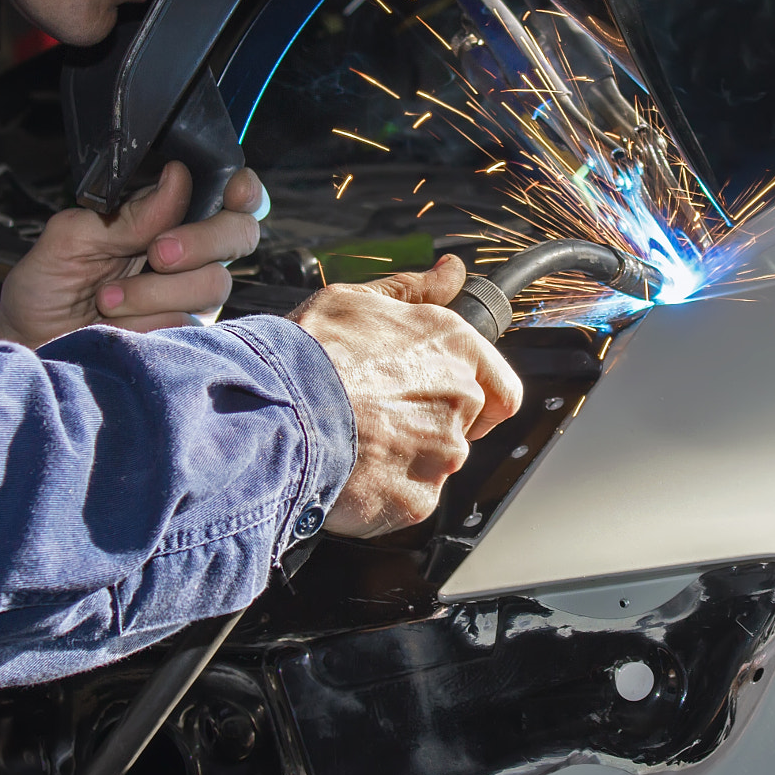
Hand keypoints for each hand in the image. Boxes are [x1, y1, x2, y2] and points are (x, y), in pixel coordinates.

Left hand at [0, 163, 264, 348]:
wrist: (29, 344)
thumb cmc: (47, 287)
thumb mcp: (74, 237)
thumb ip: (129, 213)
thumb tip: (177, 179)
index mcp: (168, 219)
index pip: (230, 199)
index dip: (245, 191)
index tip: (233, 189)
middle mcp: (191, 257)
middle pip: (240, 234)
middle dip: (203, 239)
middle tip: (157, 253)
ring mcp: (192, 300)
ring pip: (213, 283)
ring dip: (155, 290)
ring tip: (107, 299)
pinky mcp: (186, 338)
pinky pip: (188, 322)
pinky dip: (146, 320)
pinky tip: (115, 324)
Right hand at [289, 256, 523, 536]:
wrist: (273, 414)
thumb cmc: (308, 354)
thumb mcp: (355, 299)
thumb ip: (414, 289)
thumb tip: (451, 273)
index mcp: (453, 346)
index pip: (501, 389)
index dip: (478, 399)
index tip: (444, 402)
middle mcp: (460, 398)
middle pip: (463, 428)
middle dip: (426, 427)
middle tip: (374, 419)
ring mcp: (443, 453)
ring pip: (433, 465)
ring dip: (401, 459)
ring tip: (353, 444)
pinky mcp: (418, 499)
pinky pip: (407, 502)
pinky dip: (382, 494)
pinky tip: (349, 473)